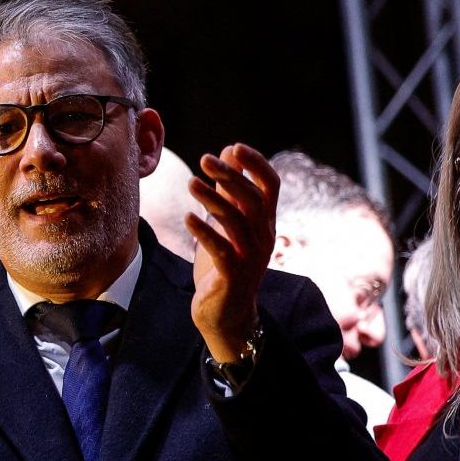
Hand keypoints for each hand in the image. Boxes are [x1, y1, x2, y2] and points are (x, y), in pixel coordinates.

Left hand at [184, 144, 276, 361]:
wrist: (226, 314)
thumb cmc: (225, 264)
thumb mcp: (228, 224)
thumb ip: (228, 190)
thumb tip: (227, 151)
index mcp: (264, 222)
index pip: (271, 186)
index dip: (256, 164)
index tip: (234, 146)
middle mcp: (263, 236)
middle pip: (254, 199)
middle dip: (231, 177)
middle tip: (205, 159)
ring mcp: (250, 257)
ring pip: (238, 222)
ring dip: (213, 200)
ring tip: (191, 184)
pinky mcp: (232, 275)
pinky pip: (221, 250)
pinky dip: (205, 232)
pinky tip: (188, 218)